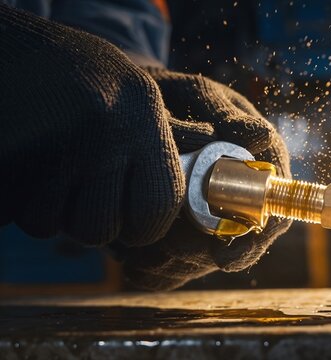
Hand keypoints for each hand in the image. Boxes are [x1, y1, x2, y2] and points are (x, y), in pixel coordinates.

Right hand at [0, 6, 183, 246]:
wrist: (13, 45)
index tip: (136, 224)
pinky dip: (10, 198)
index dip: (146, 227)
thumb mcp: (135, 96)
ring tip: (47, 164)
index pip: (159, 207)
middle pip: (99, 229)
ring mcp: (48, 144)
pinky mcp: (4, 156)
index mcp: (141, 116)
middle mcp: (101, 131)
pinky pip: (8, 213)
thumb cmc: (83, 76)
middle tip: (81, 189)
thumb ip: (158, 149)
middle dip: (88, 219)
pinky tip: (20, 163)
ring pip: (48, 225)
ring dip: (44, 207)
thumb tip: (185, 206)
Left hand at [119, 68, 291, 290]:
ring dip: (170, 264)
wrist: (132, 106)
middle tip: (162, 248)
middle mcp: (241, 201)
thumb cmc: (175, 97)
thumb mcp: (200, 96)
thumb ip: (227, 115)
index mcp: (260, 170)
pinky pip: (170, 270)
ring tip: (133, 250)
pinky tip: (128, 256)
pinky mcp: (180, 237)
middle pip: (232, 249)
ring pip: (199, 263)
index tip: (225, 256)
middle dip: (197, 254)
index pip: (272, 217)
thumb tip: (259, 137)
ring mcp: (211, 222)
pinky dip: (150, 269)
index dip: (253, 241)